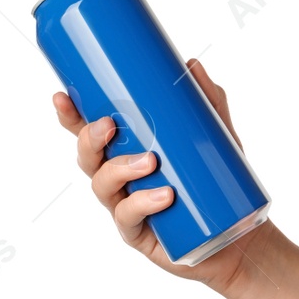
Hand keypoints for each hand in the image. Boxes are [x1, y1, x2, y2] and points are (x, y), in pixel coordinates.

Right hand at [51, 59, 276, 294]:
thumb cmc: (215, 182)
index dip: (70, 117)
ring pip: (102, 185)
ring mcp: (125, 206)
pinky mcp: (138, 233)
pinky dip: (143, 204)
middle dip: (89, 139)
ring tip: (149, 161)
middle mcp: (119, 179)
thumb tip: (190, 65)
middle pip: (87, 157)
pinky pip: (129, 217)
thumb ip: (206, 101)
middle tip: (108, 125)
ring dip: (120, 169)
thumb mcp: (216, 136)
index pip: (90, 132)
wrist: (235, 232)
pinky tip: (163, 195)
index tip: (62, 97)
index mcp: (127, 152)